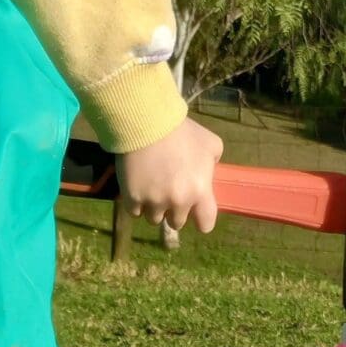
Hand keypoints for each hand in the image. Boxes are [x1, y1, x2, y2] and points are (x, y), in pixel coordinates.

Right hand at [118, 117, 223, 233]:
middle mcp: (178, 201)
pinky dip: (135, 202)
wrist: (146, 121)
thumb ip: (213, 162)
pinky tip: (137, 186)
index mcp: (200, 191)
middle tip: (168, 191)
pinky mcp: (132, 199)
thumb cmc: (181, 131)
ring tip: (151, 187)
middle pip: (176, 223)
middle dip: (174, 210)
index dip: (200, 220)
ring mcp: (153, 202)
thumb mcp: (210, 143)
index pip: (206, 225)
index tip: (194, 212)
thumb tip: (208, 172)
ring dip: (154, 207)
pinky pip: (134, 211)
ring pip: (154, 218)